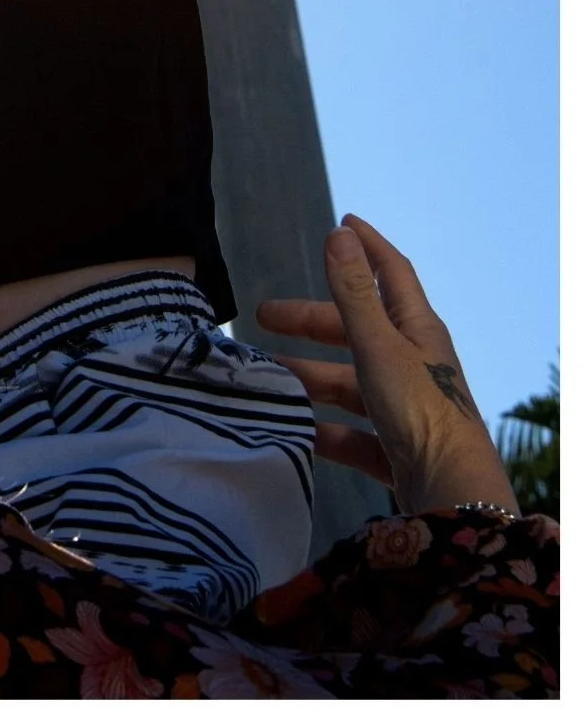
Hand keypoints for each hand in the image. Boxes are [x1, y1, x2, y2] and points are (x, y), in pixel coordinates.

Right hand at [256, 214, 518, 517]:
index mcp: (417, 331)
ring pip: (349, 382)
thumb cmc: (419, 409)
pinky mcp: (396, 449)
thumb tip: (340, 231)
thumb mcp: (379, 345)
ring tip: (268, 377)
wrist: (451, 496)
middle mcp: (413, 364)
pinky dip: (323, 428)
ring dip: (310, 376)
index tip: (343, 221)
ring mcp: (405, 408)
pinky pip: (352, 432)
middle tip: (264, 315)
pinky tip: (294, 429)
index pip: (392, 274)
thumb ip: (354, 292)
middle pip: (357, 330)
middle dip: (312, 321)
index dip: (368, 247)